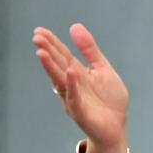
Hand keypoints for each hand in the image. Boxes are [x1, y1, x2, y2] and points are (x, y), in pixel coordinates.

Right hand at [33, 23, 127, 148]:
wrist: (116, 126)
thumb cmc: (108, 99)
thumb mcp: (101, 68)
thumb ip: (89, 50)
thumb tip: (74, 26)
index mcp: (77, 74)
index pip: (62, 55)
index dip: (52, 43)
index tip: (39, 31)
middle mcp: (71, 85)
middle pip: (58, 66)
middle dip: (47, 52)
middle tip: (36, 38)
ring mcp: (74, 98)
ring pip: (60, 80)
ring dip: (51, 67)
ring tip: (41, 52)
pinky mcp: (81, 112)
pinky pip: (75, 97)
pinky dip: (72, 85)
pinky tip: (69, 72)